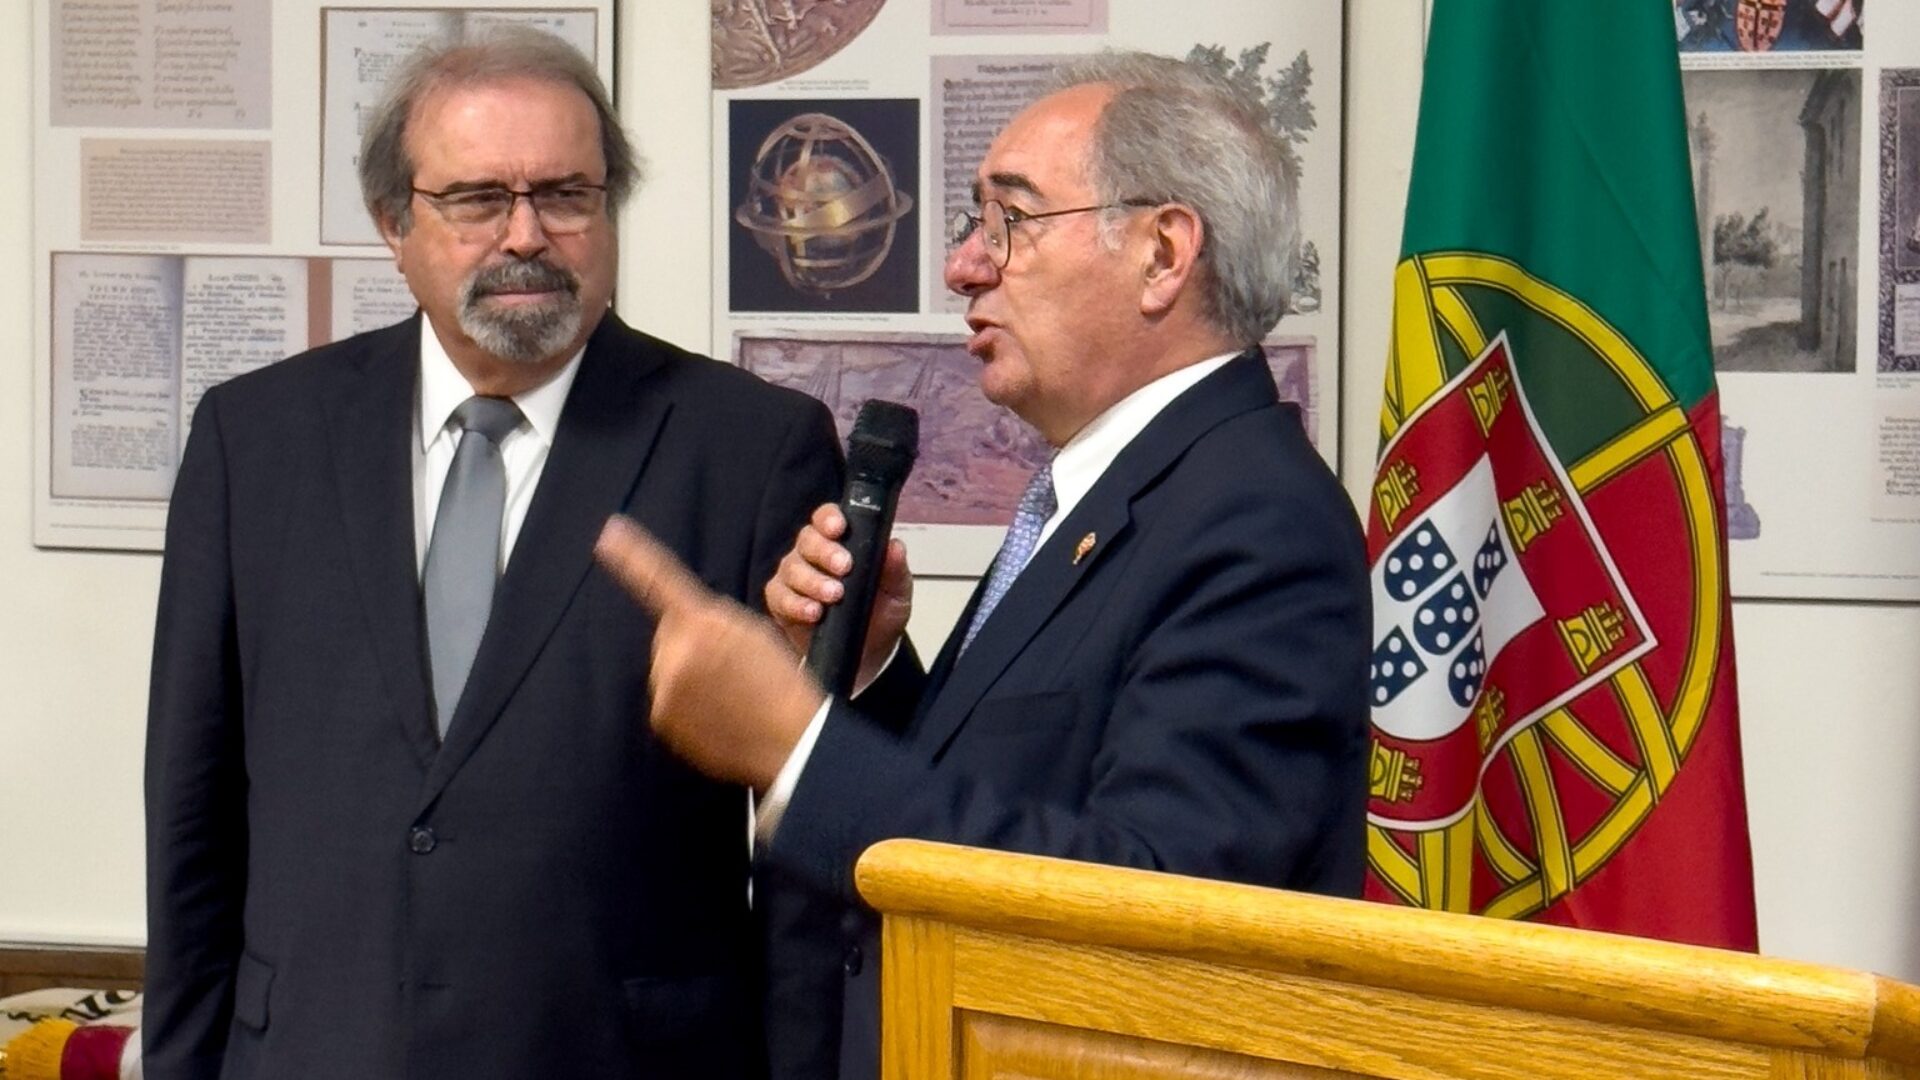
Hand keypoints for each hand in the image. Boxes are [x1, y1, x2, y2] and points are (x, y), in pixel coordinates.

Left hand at [594, 515, 824, 790]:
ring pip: (668, 667)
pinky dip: (687, 701)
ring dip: (688, 672)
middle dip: (690, 641)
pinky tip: (718, 711)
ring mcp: (664, 690)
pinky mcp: (662, 719)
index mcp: (702, 623)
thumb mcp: (755, 631)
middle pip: (668, 634)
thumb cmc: (780, 681)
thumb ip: (712, 618)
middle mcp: (674, 654)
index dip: (632, 557)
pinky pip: (668, 698)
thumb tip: (681, 621)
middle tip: (730, 663)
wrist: (790, 742)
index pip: (660, 582)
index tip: (608, 533)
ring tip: (729, 691)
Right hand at [764, 503, 912, 688]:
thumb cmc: (879, 616)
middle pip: (807, 539)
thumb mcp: (897, 593)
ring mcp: (794, 578)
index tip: (840, 528)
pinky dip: (795, 604)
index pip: (828, 518)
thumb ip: (895, 569)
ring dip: (813, 581)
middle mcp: (813, 555)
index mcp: (840, 542)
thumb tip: (895, 547)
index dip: (830, 518)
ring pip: (792, 567)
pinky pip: (779, 597)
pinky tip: (813, 612)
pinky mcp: (782, 603)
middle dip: (824, 551)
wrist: (867, 655)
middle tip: (844, 567)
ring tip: (833, 596)